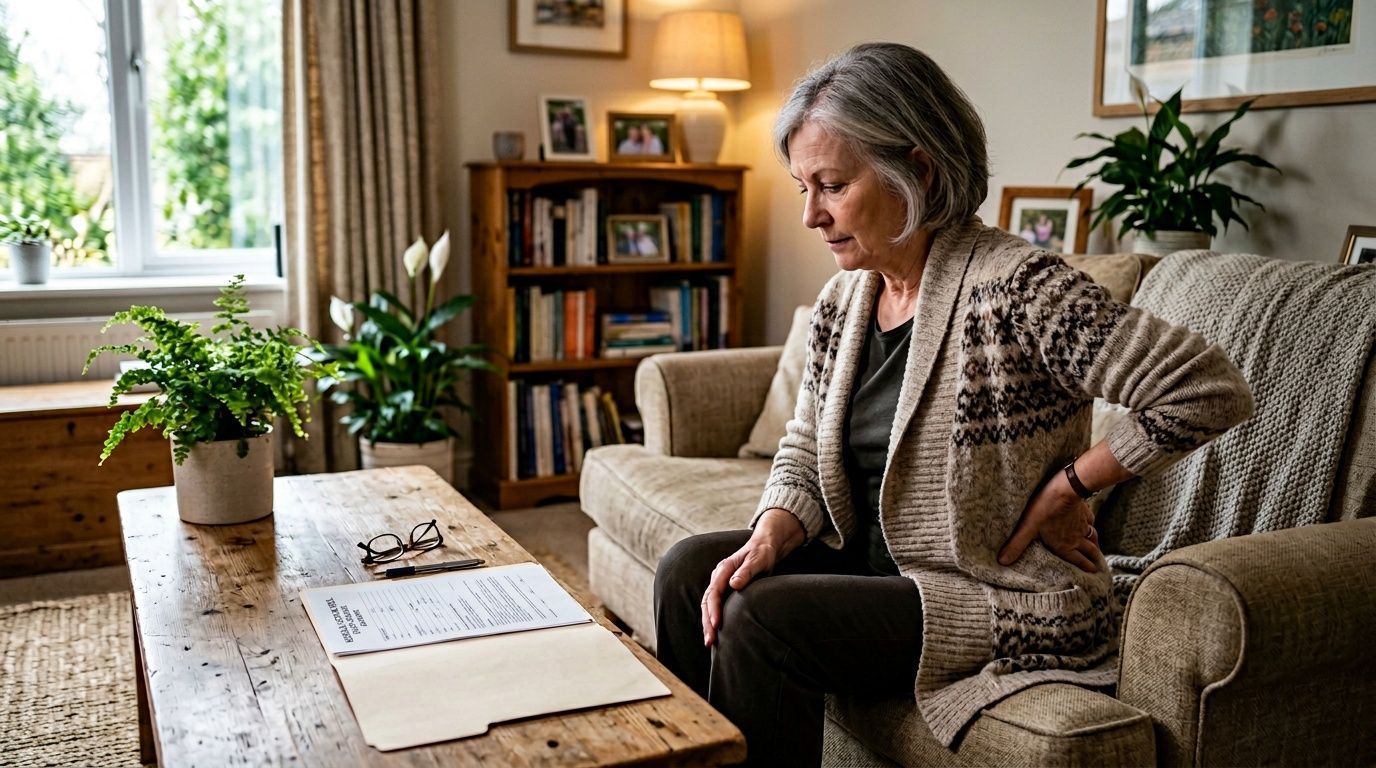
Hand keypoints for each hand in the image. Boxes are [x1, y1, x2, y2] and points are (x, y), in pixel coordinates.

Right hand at [701, 509, 803, 646]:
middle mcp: (718, 577)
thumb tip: (734, 584)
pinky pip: (715, 606)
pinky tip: (716, 633)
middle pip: (707, 602)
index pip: (713, 592)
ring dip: (708, 623)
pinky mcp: (725, 590)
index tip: (716, 624)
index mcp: (724, 569)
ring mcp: (720, 584)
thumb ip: (746, 571)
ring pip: (709, 606)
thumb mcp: (757, 560)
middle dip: (706, 622)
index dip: (713, 609)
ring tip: (709, 643)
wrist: (764, 546)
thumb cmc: (762, 553)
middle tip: (709, 641)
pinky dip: (713, 619)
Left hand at [998, 470, 1101, 572]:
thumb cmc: (1044, 508)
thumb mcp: (1027, 528)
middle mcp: (1076, 537)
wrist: (1065, 488)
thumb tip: (1002, 561)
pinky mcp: (1084, 510)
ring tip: (1096, 549)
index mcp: (1064, 545)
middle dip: (1092, 559)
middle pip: (1088, 550)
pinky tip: (1090, 523)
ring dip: (1094, 544)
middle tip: (1097, 566)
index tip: (1093, 572)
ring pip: (1092, 536)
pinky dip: (1091, 525)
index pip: (1077, 560)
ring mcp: (1082, 523)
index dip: (1085, 567)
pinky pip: (1091, 520)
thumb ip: (1016, 545)